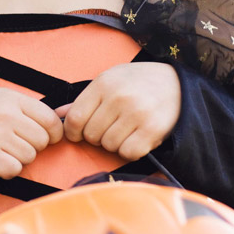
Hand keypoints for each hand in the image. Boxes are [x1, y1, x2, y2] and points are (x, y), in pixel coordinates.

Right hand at [0, 85, 61, 183]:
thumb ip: (18, 103)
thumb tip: (51, 117)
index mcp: (9, 98)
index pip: (49, 118)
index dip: (52, 132)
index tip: (44, 138)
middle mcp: (5, 114)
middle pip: (42, 140)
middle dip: (32, 146)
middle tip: (14, 145)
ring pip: (30, 156)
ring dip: (18, 159)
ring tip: (0, 152)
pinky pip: (15, 170)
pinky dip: (7, 171)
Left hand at [56, 62, 180, 160]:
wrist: (177, 83)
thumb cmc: (137, 82)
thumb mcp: (109, 81)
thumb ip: (83, 100)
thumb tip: (56, 114)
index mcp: (104, 83)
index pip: (75, 118)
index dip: (73, 131)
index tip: (78, 133)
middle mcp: (119, 98)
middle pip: (91, 135)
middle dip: (96, 136)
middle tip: (109, 127)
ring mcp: (137, 114)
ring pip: (109, 146)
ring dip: (113, 143)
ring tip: (124, 129)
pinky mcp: (152, 130)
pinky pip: (128, 153)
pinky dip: (129, 150)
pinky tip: (136, 137)